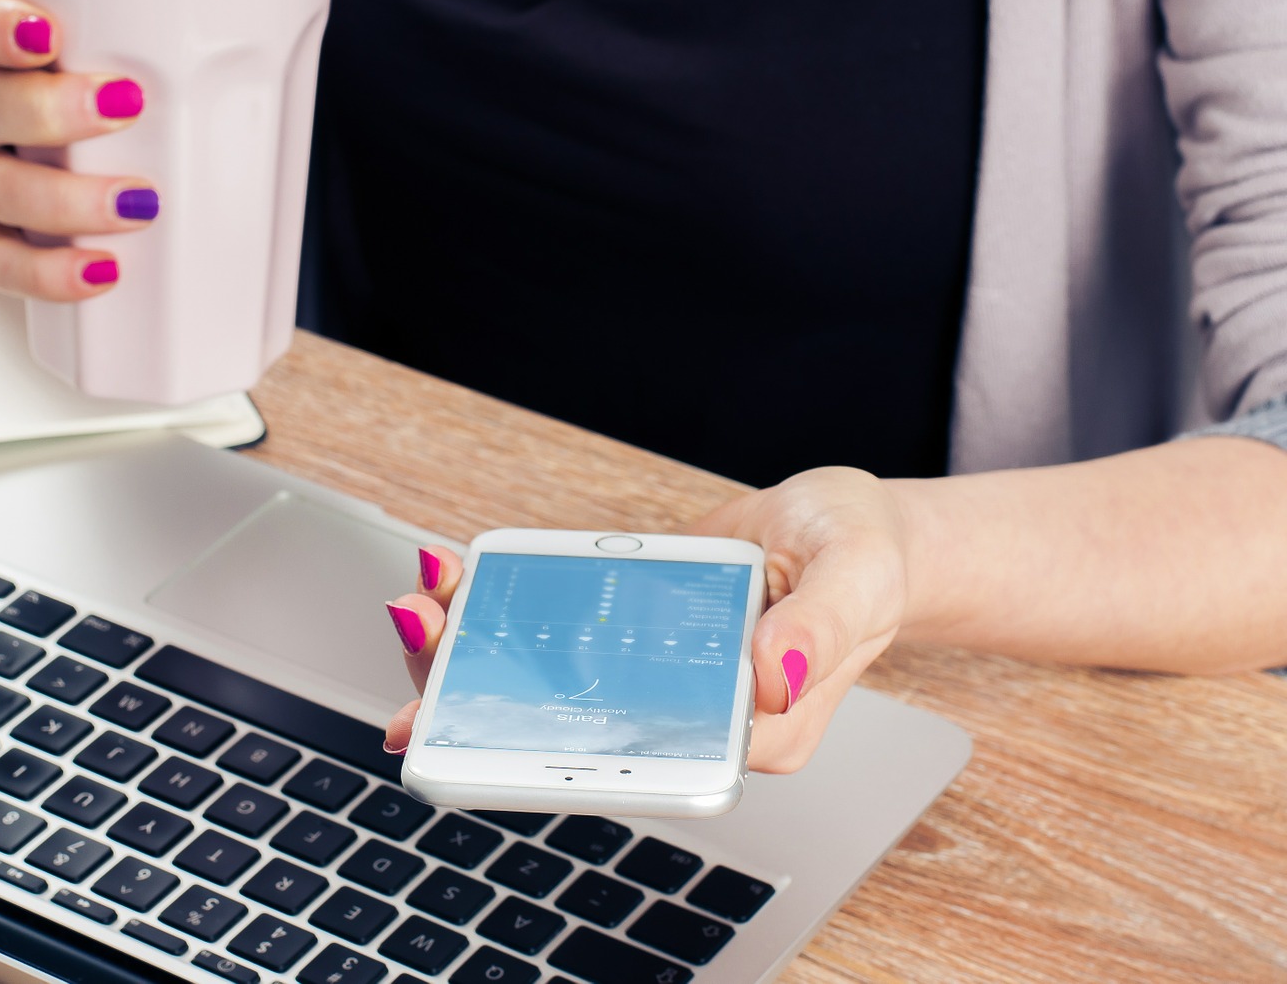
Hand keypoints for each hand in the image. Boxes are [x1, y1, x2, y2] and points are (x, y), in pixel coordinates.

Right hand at [0, 0, 156, 299]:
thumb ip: (113, 14)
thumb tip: (231, 22)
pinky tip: (98, 271)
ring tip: (133, 204)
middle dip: (51, 112)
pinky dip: (45, 272)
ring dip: (63, 201)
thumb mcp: (62, 15)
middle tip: (124, 107)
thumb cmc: (38, 63)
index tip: (48, 34)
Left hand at [380, 468, 910, 773]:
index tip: (479, 722)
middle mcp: (694, 717)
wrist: (852, 526)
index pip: (639, 759)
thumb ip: (819, 626)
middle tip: (422, 630)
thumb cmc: (864, 555)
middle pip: (574, 728)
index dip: (550, 752)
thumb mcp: (855, 575)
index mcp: (749, 733)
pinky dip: (508, 611)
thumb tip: (770, 672)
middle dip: (482, 691)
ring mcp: (659, 678)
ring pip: (554, 682)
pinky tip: (462, 585)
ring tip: (422, 605)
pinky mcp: (635, 635)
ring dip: (479, 648)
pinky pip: (563, 633)